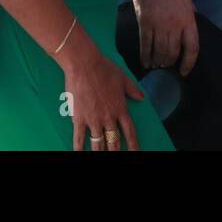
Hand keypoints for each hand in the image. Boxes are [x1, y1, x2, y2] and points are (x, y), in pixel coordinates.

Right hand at [58, 31, 144, 150]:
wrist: (85, 65)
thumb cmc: (104, 69)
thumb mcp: (123, 78)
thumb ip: (133, 90)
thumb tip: (141, 97)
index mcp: (120, 108)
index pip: (130, 131)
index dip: (133, 144)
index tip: (135, 152)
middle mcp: (108, 117)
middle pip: (114, 141)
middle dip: (115, 151)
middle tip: (116, 155)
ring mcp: (93, 120)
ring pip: (98, 143)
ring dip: (100, 152)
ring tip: (100, 157)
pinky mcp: (79, 119)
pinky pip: (79, 138)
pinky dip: (79, 149)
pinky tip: (79, 154)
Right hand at [131, 0, 199, 74]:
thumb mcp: (188, 1)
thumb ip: (189, 17)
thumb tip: (187, 31)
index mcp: (188, 20)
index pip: (192, 48)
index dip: (188, 63)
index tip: (184, 71)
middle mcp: (174, 26)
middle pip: (173, 53)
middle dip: (170, 62)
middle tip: (167, 65)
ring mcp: (159, 25)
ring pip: (159, 51)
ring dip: (158, 61)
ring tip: (156, 65)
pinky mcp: (144, 23)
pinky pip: (145, 45)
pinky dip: (145, 56)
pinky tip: (145, 62)